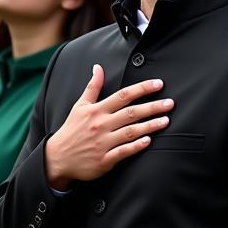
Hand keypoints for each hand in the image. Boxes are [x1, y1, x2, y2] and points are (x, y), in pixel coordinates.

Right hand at [44, 65, 172, 190]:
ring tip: (166, 120)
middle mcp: (101, 125)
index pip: (123, 95)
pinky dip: (136, 146)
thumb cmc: (72, 129)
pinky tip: (148, 141)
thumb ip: (92, 87)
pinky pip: (123, 152)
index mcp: (97, 110)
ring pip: (130, 132)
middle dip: (152, 107)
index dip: (142, 89)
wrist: (57, 157)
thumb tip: (98, 67)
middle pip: (131, 113)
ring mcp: (103, 143)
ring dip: (149, 126)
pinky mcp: (104, 160)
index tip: (158, 84)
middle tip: (170, 103)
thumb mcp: (80, 105)